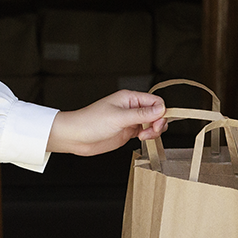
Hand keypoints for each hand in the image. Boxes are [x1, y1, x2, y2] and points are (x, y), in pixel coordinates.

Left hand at [48, 90, 167, 155]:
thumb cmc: (90, 122)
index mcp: (129, 98)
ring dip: (153, 131)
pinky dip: (147, 136)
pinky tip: (141, 139)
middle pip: (156, 113)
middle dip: (158, 123)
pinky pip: (144, 132)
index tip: (157, 123)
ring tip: (143, 137)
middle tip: (150, 132)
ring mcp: (129, 120)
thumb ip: (141, 114)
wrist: (76, 137)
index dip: (161, 112)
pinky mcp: (127, 131)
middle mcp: (131, 108)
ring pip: (152, 123)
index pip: (155, 101)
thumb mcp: (118, 117)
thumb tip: (161, 109)